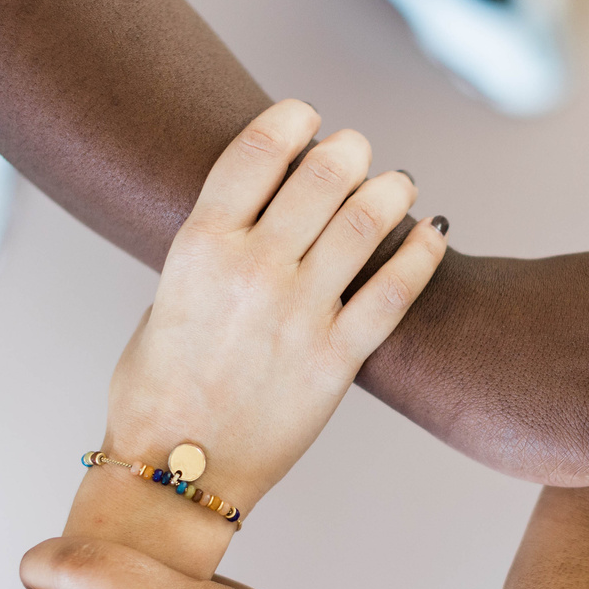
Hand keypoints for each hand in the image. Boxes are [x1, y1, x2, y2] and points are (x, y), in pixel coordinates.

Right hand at [104, 99, 447, 511]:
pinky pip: (395, 292)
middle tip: (357, 152)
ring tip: (396, 184)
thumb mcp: (163, 299)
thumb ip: (210, 254)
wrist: (175, 470)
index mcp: (199, 246)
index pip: (259, 149)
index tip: (308, 118)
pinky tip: (432, 233)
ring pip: (366, 221)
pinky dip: (421, 253)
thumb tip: (254, 220)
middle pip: (323, 174)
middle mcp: (252, 269)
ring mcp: (299, 313)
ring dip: (389, 190)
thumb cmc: (157, 391)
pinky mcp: (337, 359)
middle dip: (349, 151)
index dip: (293, 119)